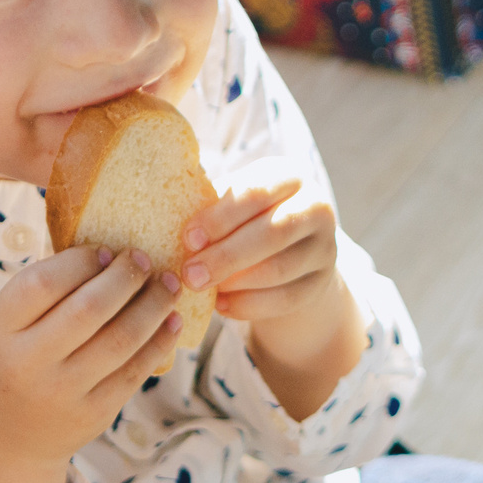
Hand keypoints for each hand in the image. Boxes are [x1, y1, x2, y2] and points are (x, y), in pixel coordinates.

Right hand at [0, 245, 181, 482]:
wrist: (6, 438)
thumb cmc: (14, 361)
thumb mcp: (8, 325)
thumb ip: (45, 292)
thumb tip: (110, 248)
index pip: (44, 283)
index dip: (82, 261)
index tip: (107, 251)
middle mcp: (28, 362)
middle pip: (89, 309)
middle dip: (126, 278)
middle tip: (146, 260)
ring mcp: (62, 392)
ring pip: (121, 340)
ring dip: (153, 306)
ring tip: (168, 285)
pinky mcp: (94, 414)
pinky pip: (135, 371)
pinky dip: (160, 342)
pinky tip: (171, 321)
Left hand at [184, 160, 365, 419]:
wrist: (295, 250)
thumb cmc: (247, 218)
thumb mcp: (235, 200)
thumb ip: (208, 201)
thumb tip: (158, 206)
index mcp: (289, 177)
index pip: (256, 192)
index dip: (220, 217)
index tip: (187, 238)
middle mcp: (316, 208)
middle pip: (273, 233)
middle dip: (226, 256)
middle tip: (189, 275)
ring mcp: (324, 249)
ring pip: (279, 270)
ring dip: (235, 282)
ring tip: (201, 288)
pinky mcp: (321, 284)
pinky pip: (284, 300)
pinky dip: (249, 305)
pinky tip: (220, 305)